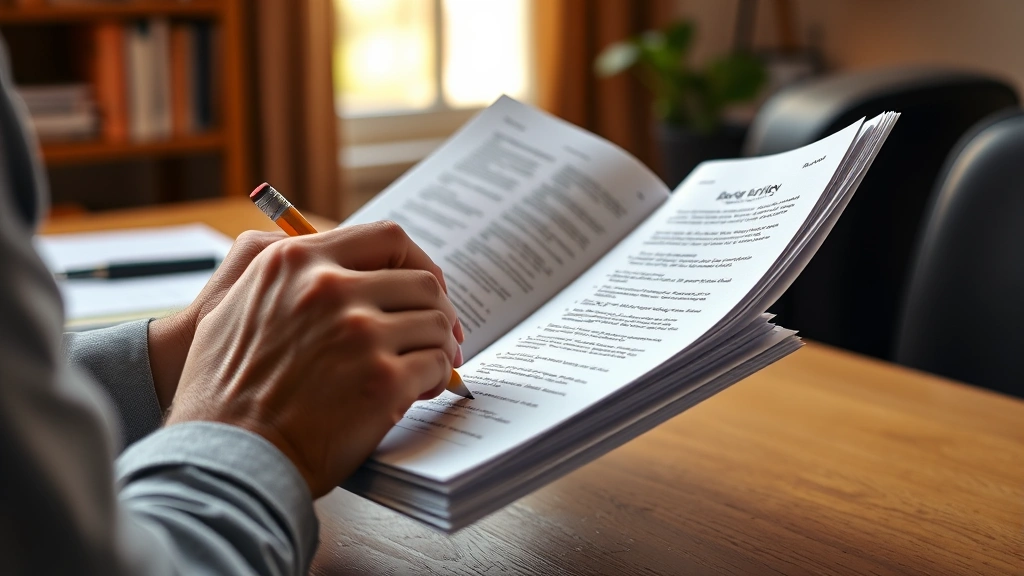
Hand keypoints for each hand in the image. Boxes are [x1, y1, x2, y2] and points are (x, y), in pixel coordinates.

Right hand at [166, 221, 463, 496]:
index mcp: (296, 262)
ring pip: (435, 323)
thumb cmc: (223, 394)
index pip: (385, 239)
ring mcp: (359, 332)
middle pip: (421, 282)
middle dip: (438, 309)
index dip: (416, 263)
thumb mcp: (234, 308)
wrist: (226, 457)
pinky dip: (436, 378)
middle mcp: (329, 288)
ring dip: (440, 346)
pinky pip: (434, 365)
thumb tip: (339, 275)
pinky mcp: (382, 379)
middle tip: (441, 335)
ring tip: (431, 368)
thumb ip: (287, 280)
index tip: (423, 288)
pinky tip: (421, 391)